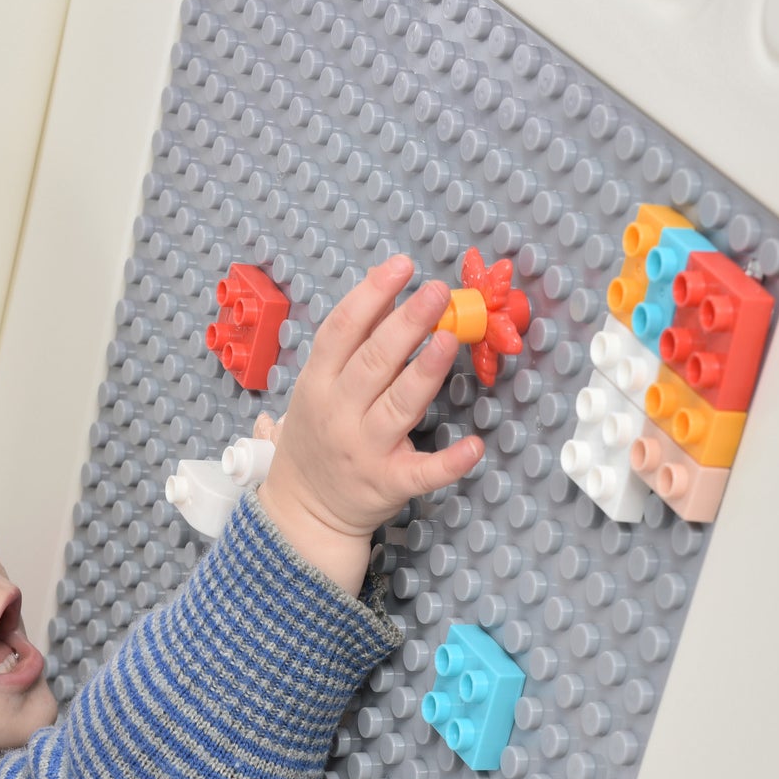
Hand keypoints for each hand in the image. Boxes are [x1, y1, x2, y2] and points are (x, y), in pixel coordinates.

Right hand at [257, 255, 484, 593]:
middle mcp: (339, 415)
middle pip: (373, 362)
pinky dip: (450, 461)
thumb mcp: (316, 388)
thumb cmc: (317, 440)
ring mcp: (365, 451)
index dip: (372, 295)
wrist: (304, 510)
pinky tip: (474, 446)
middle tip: (437, 293)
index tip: (401, 267)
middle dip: (407, 323)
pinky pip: (424, 472)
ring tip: (450, 337)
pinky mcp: (390, 484)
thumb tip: (385, 295)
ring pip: (398, 405)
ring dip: (425, 371)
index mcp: (318, 385)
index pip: (342, 331)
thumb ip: (347, 345)